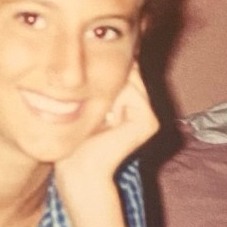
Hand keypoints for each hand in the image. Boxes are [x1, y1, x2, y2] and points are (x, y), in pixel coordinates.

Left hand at [55, 63, 158, 188]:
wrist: (78, 169)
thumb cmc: (77, 140)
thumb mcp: (89, 105)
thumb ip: (102, 84)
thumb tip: (107, 57)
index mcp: (132, 108)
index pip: (125, 73)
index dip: (108, 73)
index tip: (90, 92)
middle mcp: (144, 111)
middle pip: (128, 73)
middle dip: (108, 83)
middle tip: (94, 109)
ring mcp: (150, 117)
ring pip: (128, 80)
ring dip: (107, 93)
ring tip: (100, 117)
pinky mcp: (148, 122)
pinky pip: (130, 92)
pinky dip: (113, 100)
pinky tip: (106, 120)